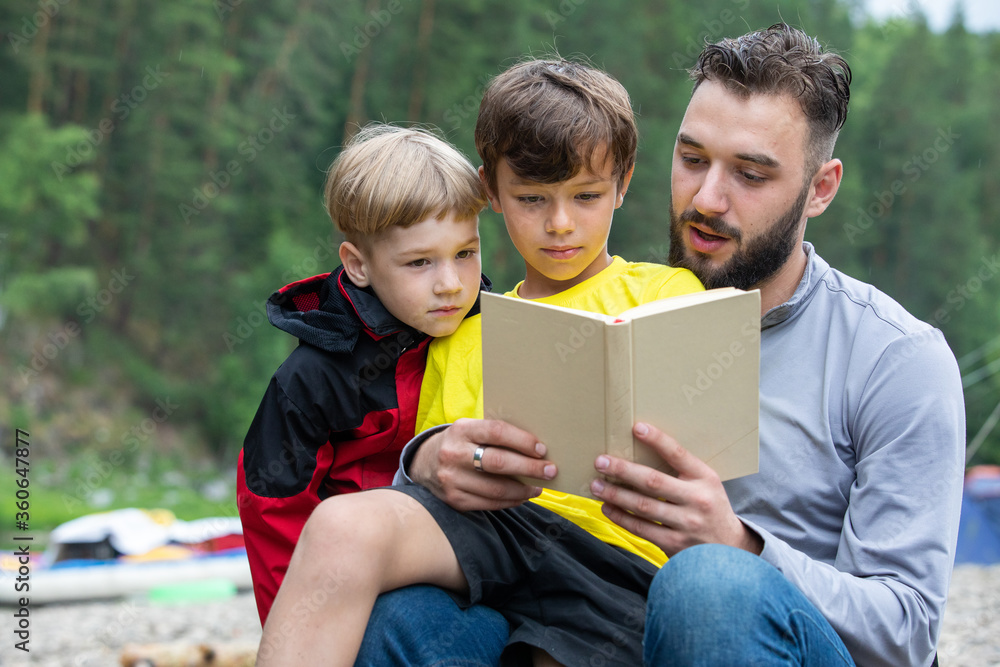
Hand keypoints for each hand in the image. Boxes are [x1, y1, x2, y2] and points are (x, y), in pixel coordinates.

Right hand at [410, 418, 556, 511]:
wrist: (423, 464)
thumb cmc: (459, 443)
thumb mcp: (470, 430)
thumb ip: (494, 435)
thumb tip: (535, 448)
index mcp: (461, 430)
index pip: (497, 432)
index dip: (522, 441)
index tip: (542, 450)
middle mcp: (454, 454)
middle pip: (498, 462)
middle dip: (530, 468)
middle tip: (550, 471)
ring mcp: (452, 479)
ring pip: (496, 489)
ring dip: (523, 490)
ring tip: (538, 487)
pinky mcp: (454, 499)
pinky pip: (489, 504)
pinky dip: (510, 502)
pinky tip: (521, 497)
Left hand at [590, 422, 762, 555]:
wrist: (730, 550)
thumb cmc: (710, 508)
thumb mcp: (707, 484)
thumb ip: (682, 472)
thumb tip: (641, 451)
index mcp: (706, 478)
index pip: (679, 454)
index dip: (658, 440)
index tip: (637, 427)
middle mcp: (697, 500)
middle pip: (653, 482)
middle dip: (623, 470)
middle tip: (600, 461)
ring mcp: (686, 524)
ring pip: (643, 506)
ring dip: (616, 494)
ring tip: (596, 486)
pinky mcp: (674, 544)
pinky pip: (641, 528)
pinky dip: (621, 517)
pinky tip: (607, 507)